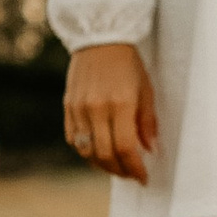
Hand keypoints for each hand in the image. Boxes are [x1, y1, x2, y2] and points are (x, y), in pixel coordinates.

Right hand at [63, 43, 156, 181]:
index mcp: (120, 103)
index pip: (125, 147)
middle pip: (105, 154)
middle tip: (131, 175)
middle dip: (120, 170)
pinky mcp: (67, 106)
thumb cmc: (128, 64)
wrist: (100, 38)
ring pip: (86, 150)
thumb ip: (147, 122)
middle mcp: (96, 108)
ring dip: (102, 165)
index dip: (135, 168)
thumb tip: (149, 150)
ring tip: (116, 167)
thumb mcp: (146, 90)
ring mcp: (78, 108)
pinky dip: (86, 151)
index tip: (143, 178)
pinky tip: (98, 153)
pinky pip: (73, 139)